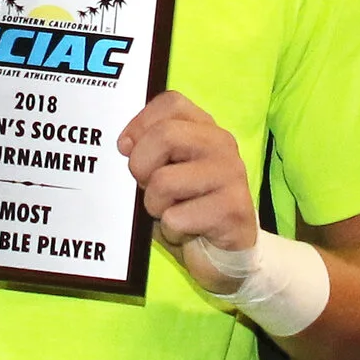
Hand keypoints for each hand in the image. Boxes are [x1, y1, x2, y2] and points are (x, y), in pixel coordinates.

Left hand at [119, 91, 255, 290]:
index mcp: (205, 129)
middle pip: (165, 135)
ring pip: (164, 181)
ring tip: (172, 213)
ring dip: (155, 206)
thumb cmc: (186, 210)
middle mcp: (222, 144)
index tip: (127, 149)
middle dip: (141, 167)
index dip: (140, 123)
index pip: (171, 103)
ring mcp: (231, 175)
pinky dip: (171, 231)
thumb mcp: (163, 173)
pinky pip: (175, 218)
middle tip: (148, 188)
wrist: (223, 256)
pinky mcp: (233, 209)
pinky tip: (189, 232)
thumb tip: (126, 145)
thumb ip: (148, 151)